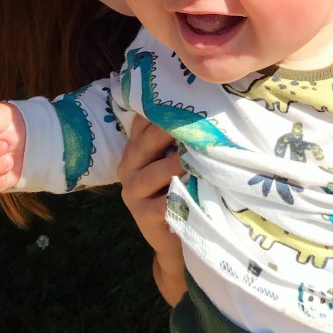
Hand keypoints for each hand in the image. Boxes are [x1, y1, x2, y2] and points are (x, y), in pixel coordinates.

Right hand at [118, 116, 186, 304]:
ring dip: (176, 163)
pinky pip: (161, 203)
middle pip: (146, 143)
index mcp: (136, 148)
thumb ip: (179, 136)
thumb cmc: (181, 188)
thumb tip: (203, 100)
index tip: (188, 95)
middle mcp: (129, 166)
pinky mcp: (143, 216)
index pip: (143, 122)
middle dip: (170, 130)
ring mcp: (133, 192)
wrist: (176, 237)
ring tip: (196, 153)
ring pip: (152, 173)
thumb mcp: (176, 160)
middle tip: (196, 119)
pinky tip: (195, 184)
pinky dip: (179, 193)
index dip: (162, 109)